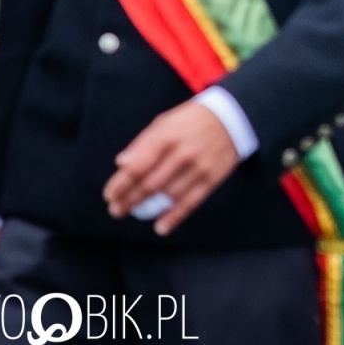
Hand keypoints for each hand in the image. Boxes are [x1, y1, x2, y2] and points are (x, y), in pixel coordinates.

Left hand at [103, 99, 238, 235]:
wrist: (233, 118)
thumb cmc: (192, 119)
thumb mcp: (166, 121)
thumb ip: (143, 142)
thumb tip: (122, 163)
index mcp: (167, 136)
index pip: (137, 166)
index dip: (121, 184)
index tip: (110, 195)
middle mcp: (182, 153)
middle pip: (150, 184)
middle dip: (129, 200)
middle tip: (116, 210)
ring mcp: (198, 167)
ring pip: (168, 195)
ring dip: (147, 208)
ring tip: (133, 214)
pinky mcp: (212, 179)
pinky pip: (191, 202)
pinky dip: (175, 217)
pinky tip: (161, 227)